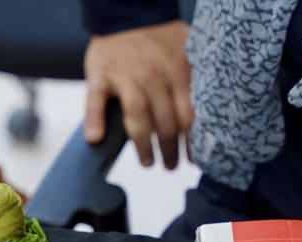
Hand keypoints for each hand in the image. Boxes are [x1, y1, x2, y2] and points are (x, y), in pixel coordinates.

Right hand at [83, 20, 192, 169]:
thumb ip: (193, 81)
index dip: (190, 141)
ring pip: (137, 116)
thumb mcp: (185, 52)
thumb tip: (206, 115)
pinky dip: (95, 119)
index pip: (188, 114)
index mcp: (177, 72)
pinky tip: (95, 138)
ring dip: (142, 145)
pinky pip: (96, 100)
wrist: (126, 12)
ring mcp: (126, 76)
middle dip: (169, 149)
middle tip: (170, 166)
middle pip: (165, 121)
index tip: (192, 159)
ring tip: (147, 162)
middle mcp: (154, 76)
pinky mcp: (100, 76)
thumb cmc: (158, 40)